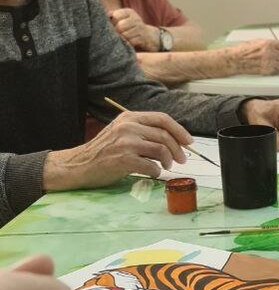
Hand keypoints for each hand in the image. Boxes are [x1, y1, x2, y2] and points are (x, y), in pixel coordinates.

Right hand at [43, 110, 191, 189]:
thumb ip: (143, 132)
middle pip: (164, 135)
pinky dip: (156, 171)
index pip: (162, 119)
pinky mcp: (123, 159)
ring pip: (161, 149)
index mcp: (129, 117)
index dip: (179, 130)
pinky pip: (151, 165)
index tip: (189, 141)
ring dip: (168, 160)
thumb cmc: (102, 152)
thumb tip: (173, 141)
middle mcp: (128, 126)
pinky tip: (153, 172)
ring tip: (166, 166)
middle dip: (178, 148)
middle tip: (182, 159)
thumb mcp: (121, 133)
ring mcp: (125, 142)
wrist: (77, 165)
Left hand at [109, 8, 157, 49]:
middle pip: (120, 26)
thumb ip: (113, 16)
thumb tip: (105, 15)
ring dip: (122, 39)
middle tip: (118, 35)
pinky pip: (130, 42)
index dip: (112, 23)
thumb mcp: (124, 19)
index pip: (115, 15)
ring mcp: (140, 28)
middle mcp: (136, 18)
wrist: (150, 37)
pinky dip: (127, 44)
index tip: (114, 26)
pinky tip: (128, 43)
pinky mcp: (143, 38)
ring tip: (123, 39)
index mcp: (129, 12)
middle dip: (117, 32)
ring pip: (125, 35)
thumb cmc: (131, 28)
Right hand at [228, 39, 278, 75]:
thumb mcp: (259, 41)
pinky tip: (270, 67)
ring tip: (275, 62)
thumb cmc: (245, 49)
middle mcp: (269, 53)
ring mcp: (268, 63)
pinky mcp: (265, 71)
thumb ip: (271, 44)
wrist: (235, 59)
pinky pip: (276, 71)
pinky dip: (275, 70)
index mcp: (268, 44)